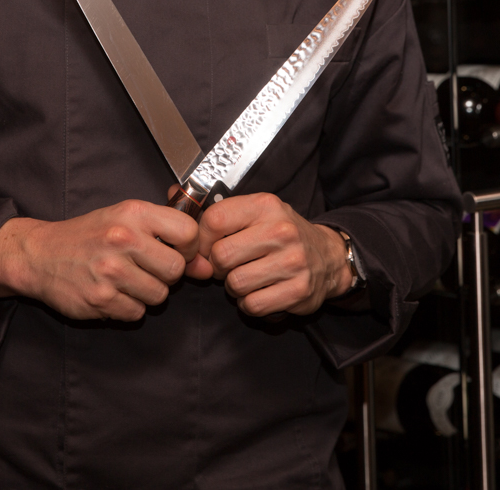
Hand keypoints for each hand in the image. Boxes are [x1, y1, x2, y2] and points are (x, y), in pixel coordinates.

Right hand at [0, 200, 199, 321]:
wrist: (40, 254)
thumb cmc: (88, 234)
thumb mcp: (126, 219)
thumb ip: (167, 234)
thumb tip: (206, 265)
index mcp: (133, 213)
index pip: (188, 232)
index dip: (190, 247)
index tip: (179, 251)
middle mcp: (123, 239)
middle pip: (176, 269)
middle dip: (166, 274)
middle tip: (146, 268)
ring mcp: (111, 271)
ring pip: (159, 296)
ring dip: (147, 293)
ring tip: (127, 280)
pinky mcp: (100, 299)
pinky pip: (137, 313)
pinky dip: (128, 307)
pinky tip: (113, 292)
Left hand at [194, 192, 353, 317]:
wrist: (327, 257)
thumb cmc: (282, 234)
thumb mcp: (254, 211)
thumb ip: (215, 209)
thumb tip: (172, 194)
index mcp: (265, 205)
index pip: (213, 220)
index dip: (202, 240)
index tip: (208, 247)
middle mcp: (281, 230)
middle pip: (221, 257)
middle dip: (219, 267)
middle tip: (232, 265)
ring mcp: (292, 261)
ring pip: (235, 284)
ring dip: (235, 287)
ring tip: (250, 277)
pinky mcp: (298, 290)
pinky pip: (252, 305)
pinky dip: (250, 303)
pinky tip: (262, 290)